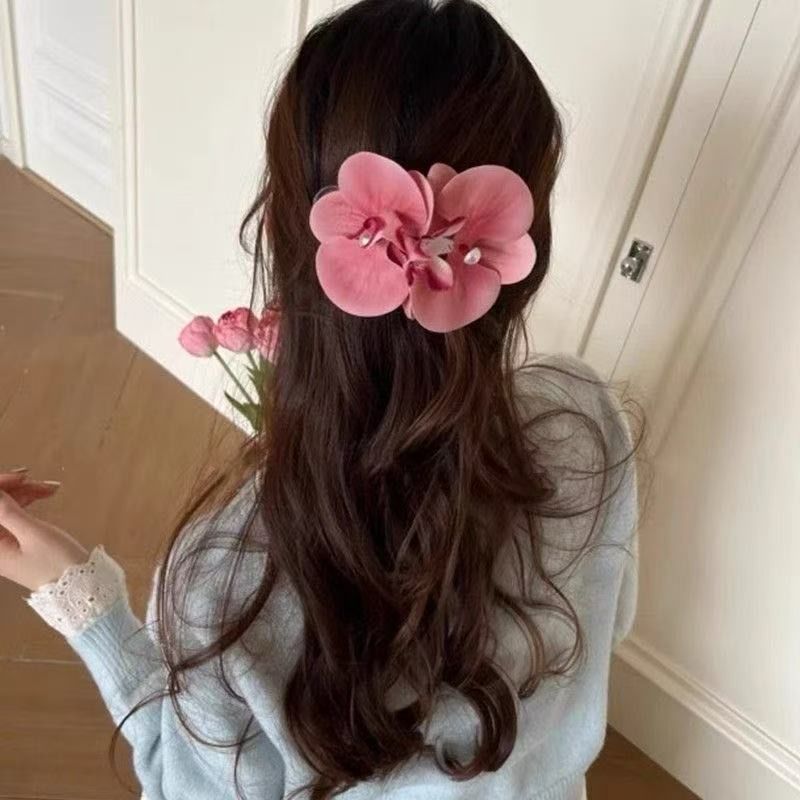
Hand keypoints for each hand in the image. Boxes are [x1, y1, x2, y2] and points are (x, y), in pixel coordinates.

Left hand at [0, 470, 88, 591]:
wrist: (80, 588)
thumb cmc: (57, 563)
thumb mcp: (34, 534)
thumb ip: (8, 510)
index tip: (21, 476)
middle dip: (14, 488)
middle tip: (37, 479)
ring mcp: (3, 541)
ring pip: (5, 507)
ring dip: (24, 493)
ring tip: (50, 487)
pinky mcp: (16, 540)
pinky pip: (15, 514)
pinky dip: (29, 502)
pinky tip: (46, 494)